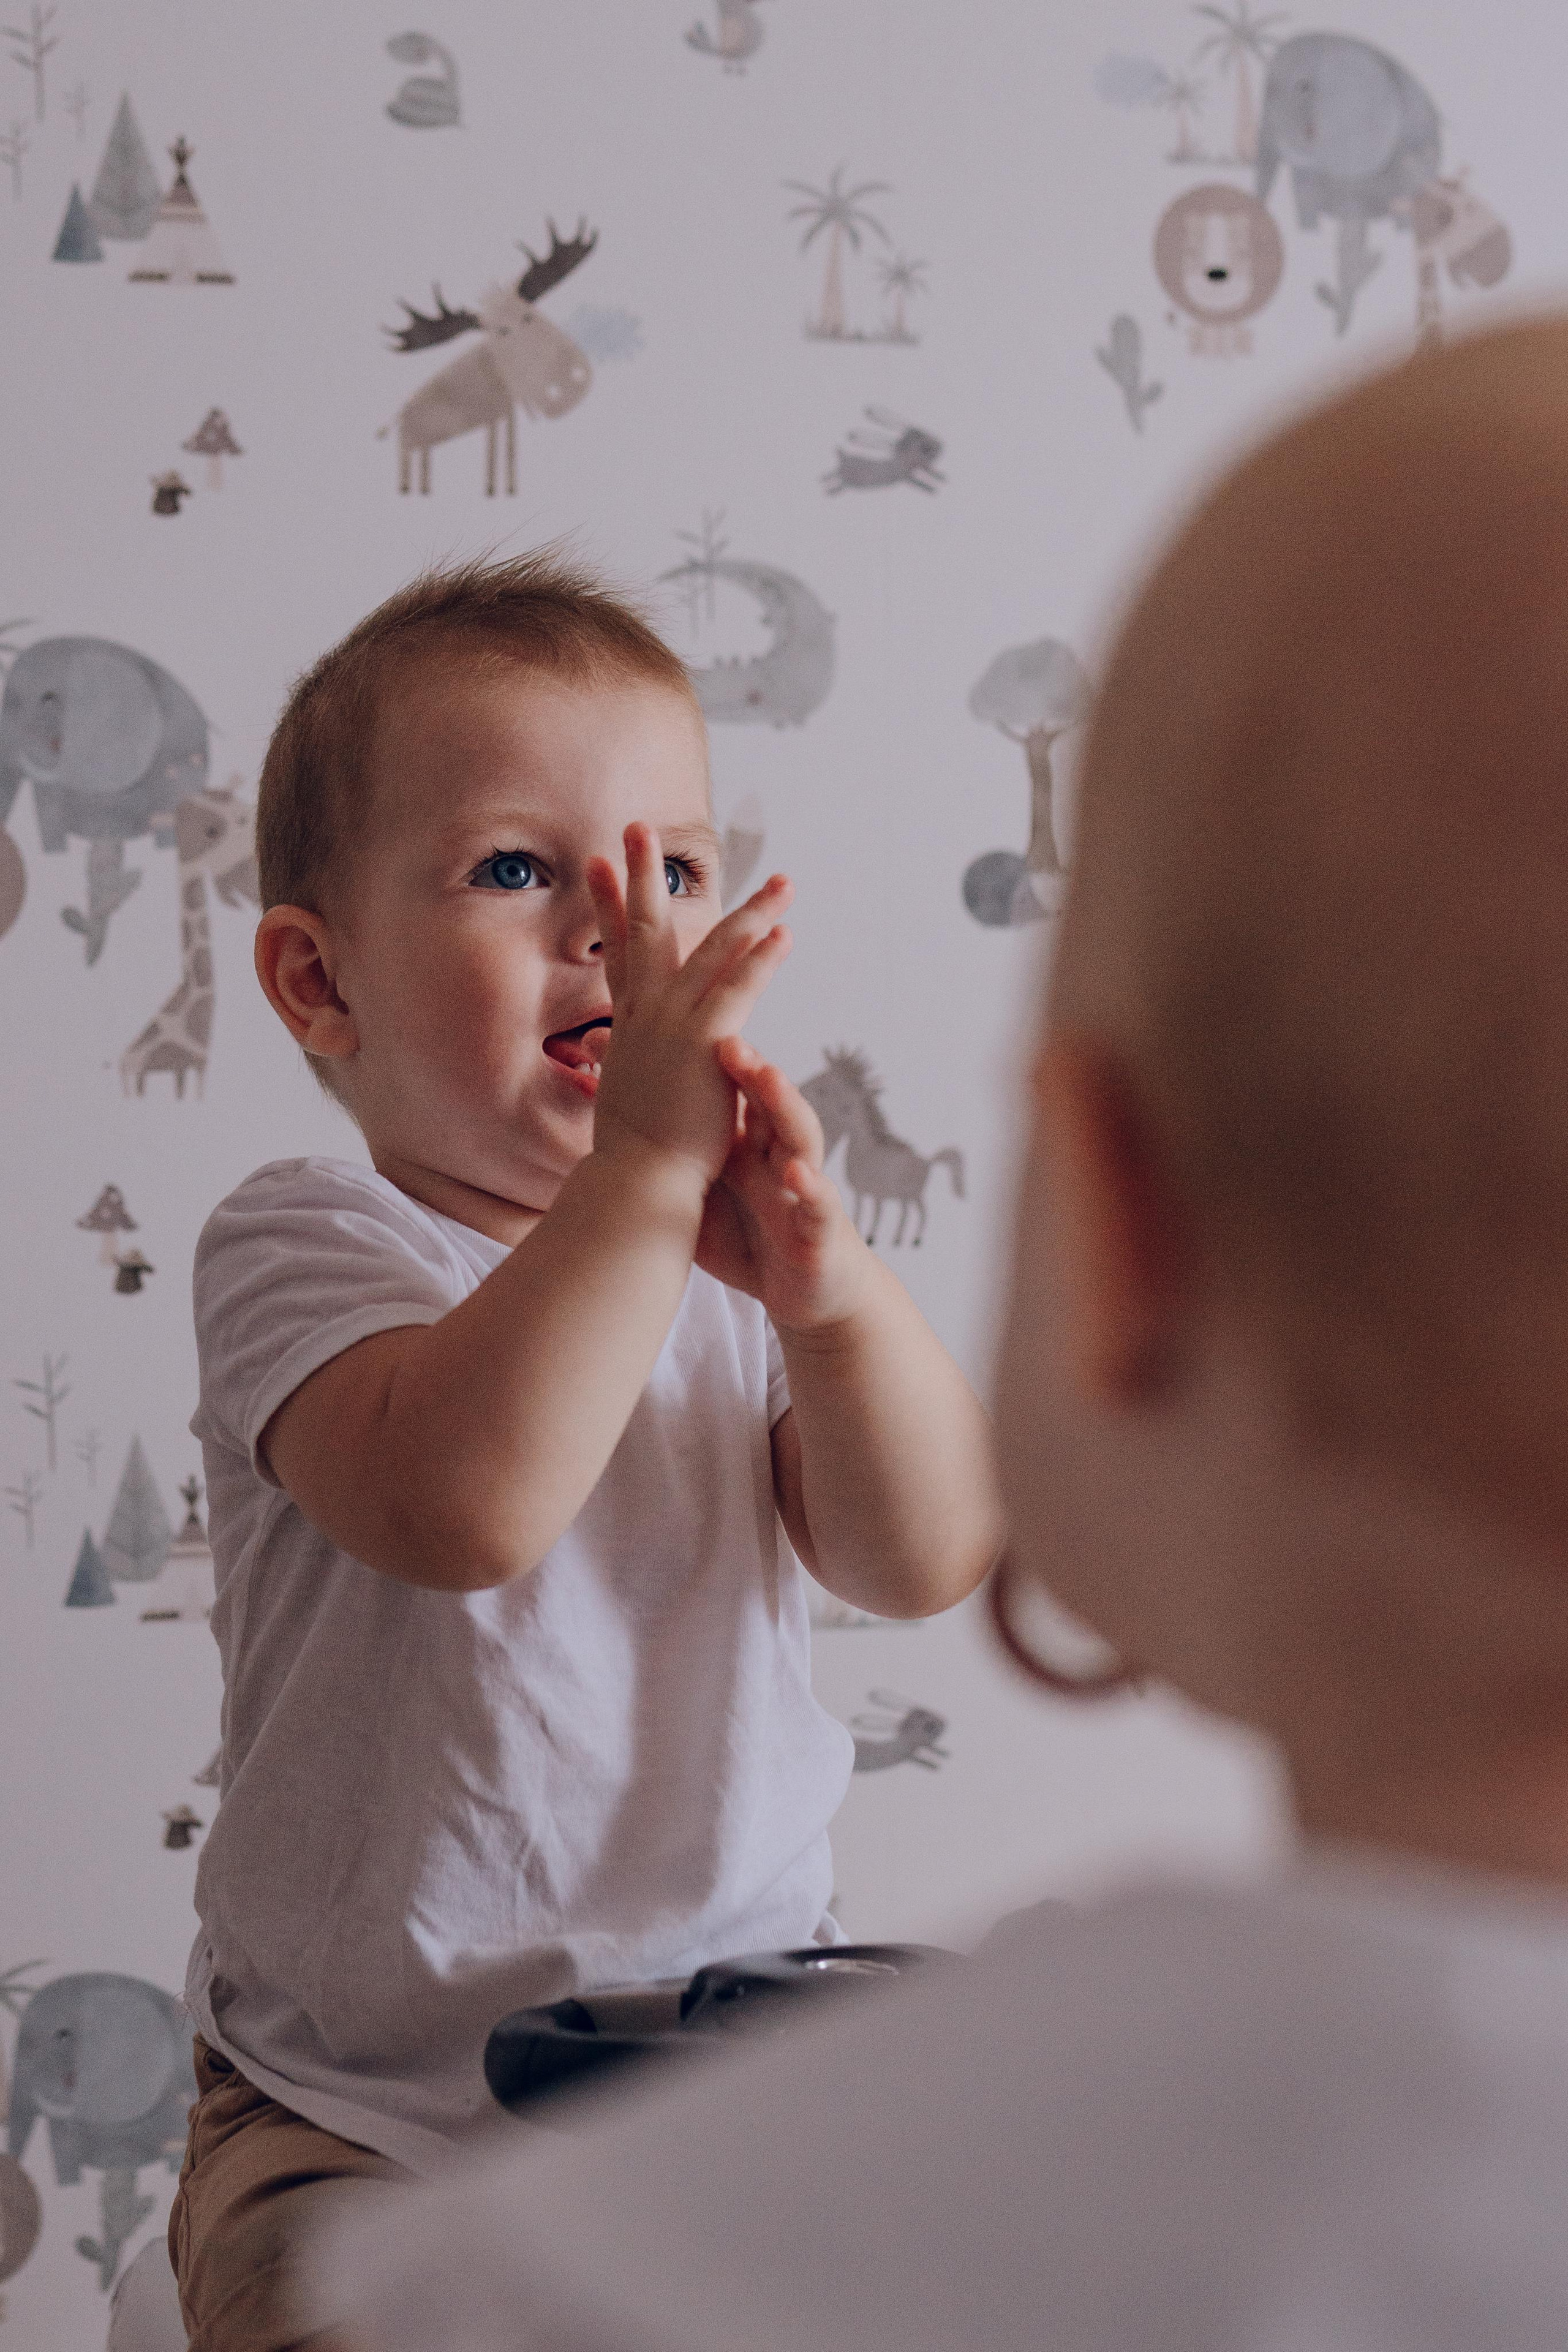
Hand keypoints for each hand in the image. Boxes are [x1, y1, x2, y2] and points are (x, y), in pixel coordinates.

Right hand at [586, 825, 792, 1192]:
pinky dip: (761, 957)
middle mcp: (646, 1019)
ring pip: (713, 953)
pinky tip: (785, 931)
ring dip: (748, 911)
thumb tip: (605, 1053)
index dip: (611, 909)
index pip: (619, 956)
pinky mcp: (705, 1045)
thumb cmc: (633, 1158)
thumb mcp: (623, 1098)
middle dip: (642, 878)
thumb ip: (621, 1066)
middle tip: (639, 828)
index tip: (602, 868)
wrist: (638, 1186)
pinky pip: (738, 988)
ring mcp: (674, 1027)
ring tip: (781, 880)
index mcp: (630, 1030)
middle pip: (646, 934)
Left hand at [695, 1038, 872, 1330]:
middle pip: (768, 1104)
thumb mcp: (701, 1194)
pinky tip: (800, 1174)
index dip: (717, 1062)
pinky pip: (820, 1206)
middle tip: (726, 1038)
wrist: (805, 1295)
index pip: (737, 1095)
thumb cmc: (748, 1236)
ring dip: (788, 1106)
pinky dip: (813, 1189)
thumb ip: (668, 1155)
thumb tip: (616, 1120)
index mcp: (749, 1146)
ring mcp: (802, 1190)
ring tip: (768, 1077)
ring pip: (801, 1140)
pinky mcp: (819, 1232)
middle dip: (751, 1070)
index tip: (688, 1028)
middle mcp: (779, 1156)